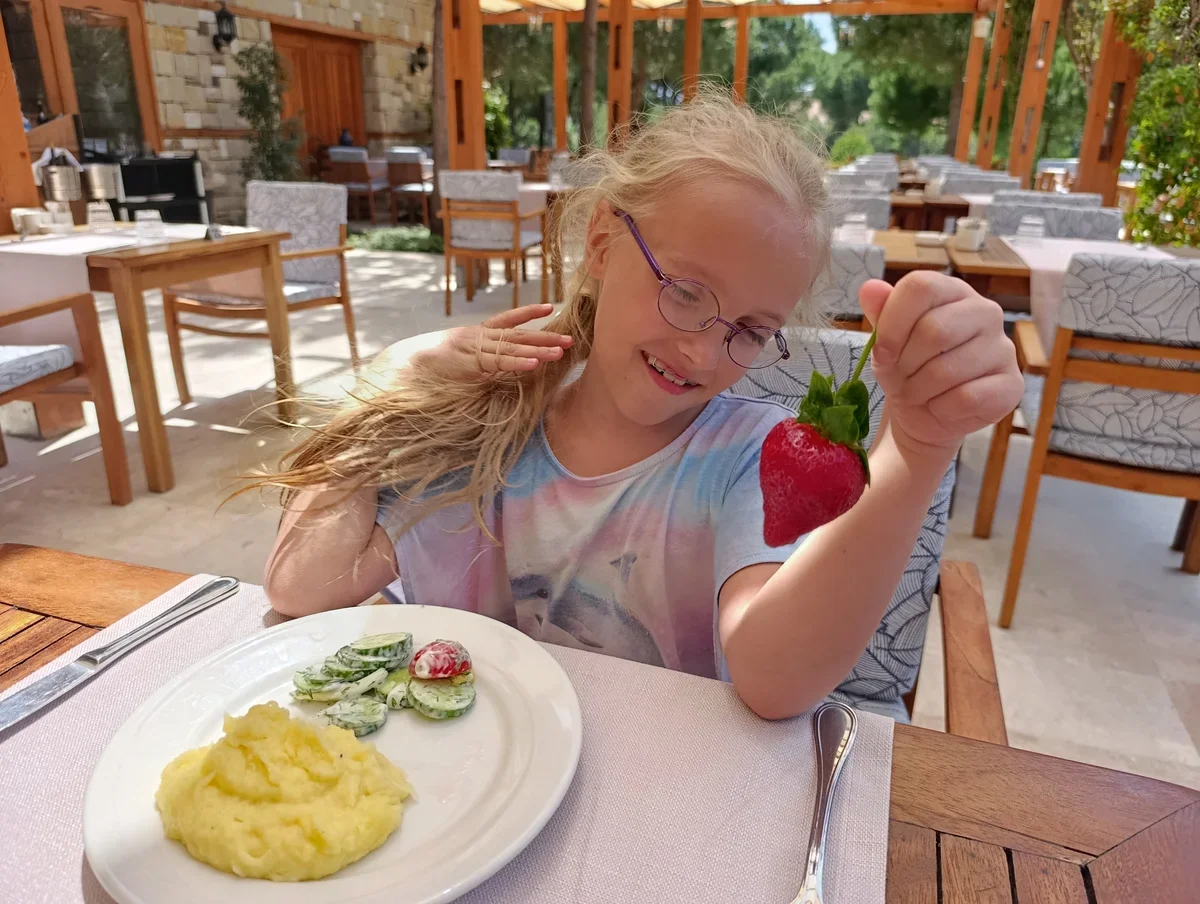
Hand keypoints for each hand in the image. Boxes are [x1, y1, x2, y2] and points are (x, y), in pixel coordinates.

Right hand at [409, 304, 572, 380]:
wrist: (403, 365)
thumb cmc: (426, 365)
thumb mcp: (454, 360)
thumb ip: (475, 362)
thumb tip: (491, 370)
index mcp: (474, 334)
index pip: (506, 320)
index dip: (528, 313)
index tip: (549, 308)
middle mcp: (478, 337)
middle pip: (518, 335)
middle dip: (545, 337)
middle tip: (570, 339)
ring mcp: (475, 349)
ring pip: (513, 348)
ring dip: (539, 350)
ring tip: (561, 352)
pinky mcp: (471, 364)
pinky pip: (499, 364)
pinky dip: (518, 364)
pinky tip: (536, 364)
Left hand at [858, 272, 1021, 460]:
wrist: (927, 413)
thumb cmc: (908, 368)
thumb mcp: (887, 341)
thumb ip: (880, 313)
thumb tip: (870, 288)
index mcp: (952, 291)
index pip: (921, 287)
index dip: (893, 323)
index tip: (882, 352)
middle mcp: (985, 312)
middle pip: (934, 330)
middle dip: (905, 363)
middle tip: (901, 377)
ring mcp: (1003, 347)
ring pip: (947, 370)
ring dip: (918, 390)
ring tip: (917, 393)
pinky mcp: (1012, 384)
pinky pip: (966, 398)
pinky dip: (940, 408)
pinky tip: (940, 406)